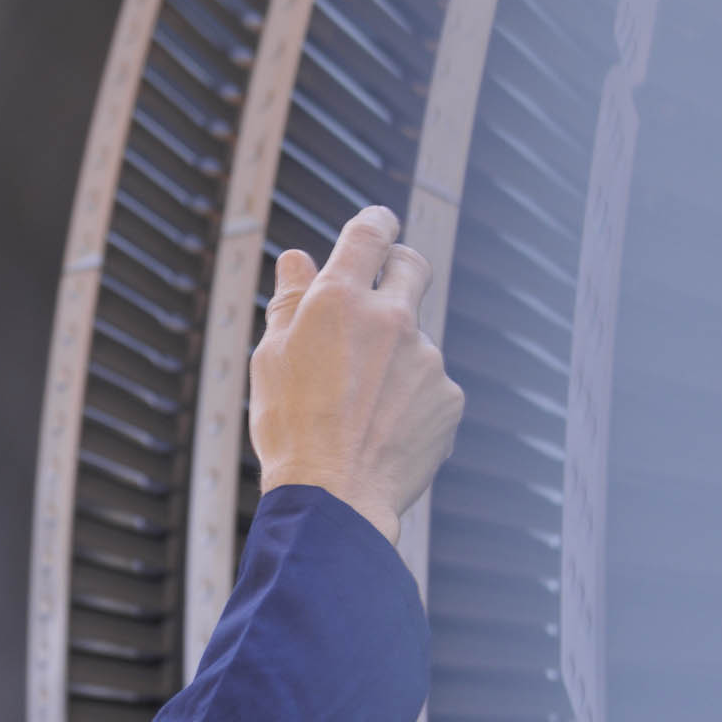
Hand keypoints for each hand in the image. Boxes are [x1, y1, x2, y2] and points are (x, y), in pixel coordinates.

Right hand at [248, 204, 464, 532]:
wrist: (335, 498)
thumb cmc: (290, 428)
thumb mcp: (271, 359)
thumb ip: (289, 303)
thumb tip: (296, 259)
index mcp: (340, 299)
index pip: (369, 233)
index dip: (374, 223)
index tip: (376, 226)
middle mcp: (392, 317)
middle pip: (412, 266)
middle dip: (399, 268)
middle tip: (381, 291)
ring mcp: (428, 358)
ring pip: (415, 341)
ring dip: (394, 358)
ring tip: (359, 409)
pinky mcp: (449, 398)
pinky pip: (430, 388)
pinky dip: (411, 401)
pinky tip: (383, 433)